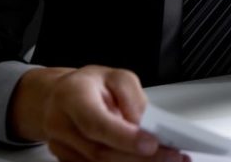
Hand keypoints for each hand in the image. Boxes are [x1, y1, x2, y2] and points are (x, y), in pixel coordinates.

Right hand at [10, 65, 188, 161]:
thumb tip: (146, 126)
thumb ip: (132, 99)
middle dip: (139, 158)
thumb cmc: (89, 86)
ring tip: (168, 159)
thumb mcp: (115, 77)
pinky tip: (148, 161)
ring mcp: (62, 148)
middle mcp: (61, 125)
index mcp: (72, 96)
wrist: (59, 98)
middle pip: (100, 152)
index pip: (97, 123)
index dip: (124, 137)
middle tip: (172, 156)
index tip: (152, 144)